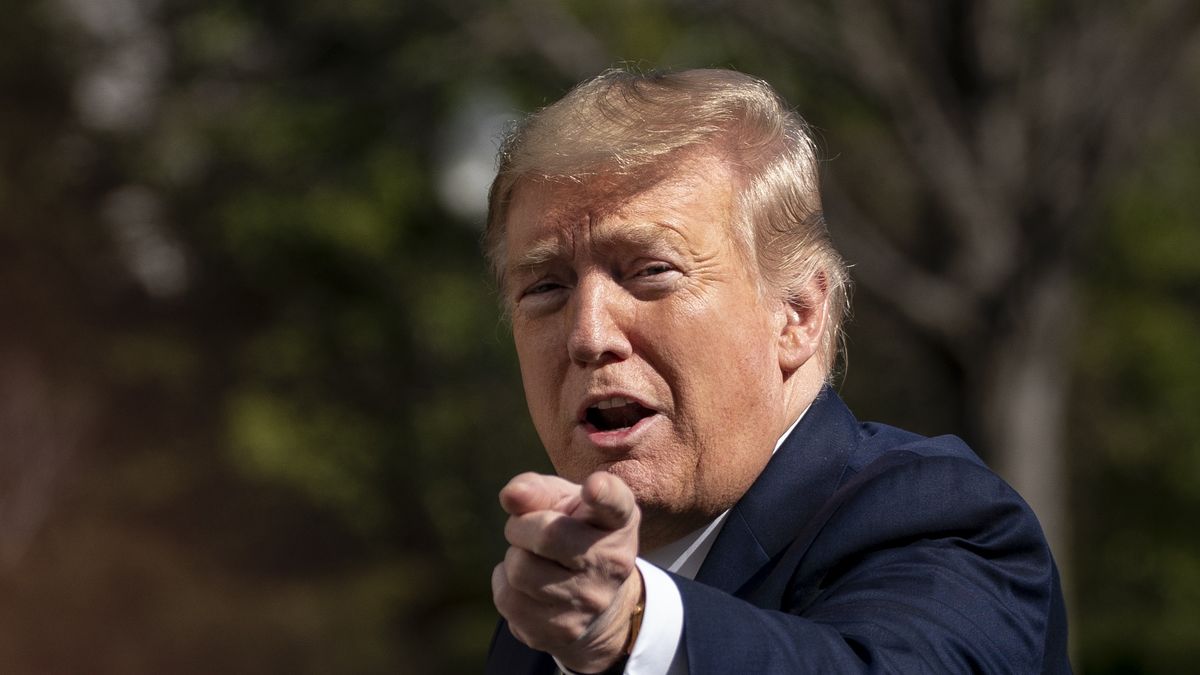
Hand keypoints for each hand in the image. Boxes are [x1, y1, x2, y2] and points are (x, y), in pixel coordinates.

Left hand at [492, 471, 643, 672]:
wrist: (594, 602)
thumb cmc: (573, 534)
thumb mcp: (563, 502)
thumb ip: (537, 490)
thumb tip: (511, 496)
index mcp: (618, 521)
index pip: (615, 504)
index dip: (603, 493)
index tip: (593, 487)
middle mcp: (612, 562)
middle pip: (547, 534)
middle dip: (520, 527)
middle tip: (526, 529)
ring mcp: (590, 602)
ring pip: (519, 569)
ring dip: (513, 557)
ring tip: (532, 559)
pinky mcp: (563, 631)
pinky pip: (507, 599)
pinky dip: (505, 584)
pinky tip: (526, 584)